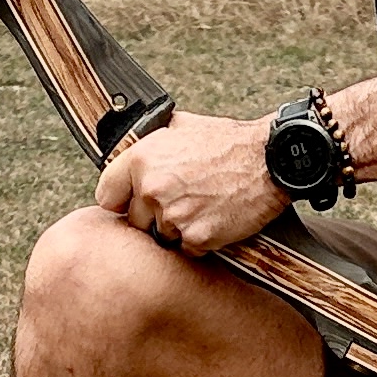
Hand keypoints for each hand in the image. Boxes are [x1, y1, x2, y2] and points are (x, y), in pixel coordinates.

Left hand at [96, 111, 287, 256]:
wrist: (270, 161)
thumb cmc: (230, 142)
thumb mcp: (182, 126)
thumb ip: (151, 141)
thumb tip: (131, 145)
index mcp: (142, 159)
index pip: (107, 196)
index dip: (123, 199)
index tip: (133, 200)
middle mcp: (153, 189)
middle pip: (135, 221)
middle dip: (153, 215)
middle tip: (181, 201)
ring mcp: (174, 216)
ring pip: (161, 237)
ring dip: (178, 229)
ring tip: (201, 207)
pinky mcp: (198, 237)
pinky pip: (187, 249)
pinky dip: (200, 240)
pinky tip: (214, 218)